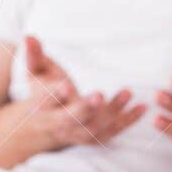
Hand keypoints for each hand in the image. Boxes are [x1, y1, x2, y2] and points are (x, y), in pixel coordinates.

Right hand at [20, 33, 146, 150]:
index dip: (56, 94)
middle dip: (85, 109)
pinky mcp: (96, 136)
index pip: (48, 101)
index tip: (64, 85)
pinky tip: (143, 107)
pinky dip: (129, 120)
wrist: (44, 128)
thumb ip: (34, 56)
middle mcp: (61, 123)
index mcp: (43, 107)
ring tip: (126, 92)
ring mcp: (80, 132)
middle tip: (98, 96)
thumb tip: (29, 36)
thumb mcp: (35, 74)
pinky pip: (114, 130)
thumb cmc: (42, 93)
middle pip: (73, 119)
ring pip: (96, 126)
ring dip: (113, 112)